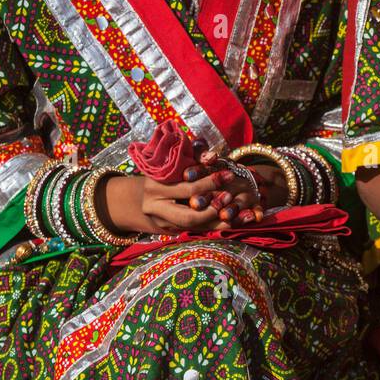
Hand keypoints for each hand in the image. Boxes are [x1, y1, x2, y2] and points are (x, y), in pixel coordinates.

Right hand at [103, 162, 262, 235]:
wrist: (134, 198)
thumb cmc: (161, 171)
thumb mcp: (170, 161)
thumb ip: (189, 154)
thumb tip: (206, 147)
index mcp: (154, 186)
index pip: (186, 188)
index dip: (209, 182)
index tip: (228, 174)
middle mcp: (155, 208)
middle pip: (189, 215)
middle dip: (215, 206)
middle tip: (234, 196)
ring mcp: (162, 223)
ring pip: (195, 228)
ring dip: (221, 223)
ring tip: (244, 214)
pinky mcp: (170, 231)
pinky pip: (197, 231)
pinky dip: (217, 226)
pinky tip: (237, 222)